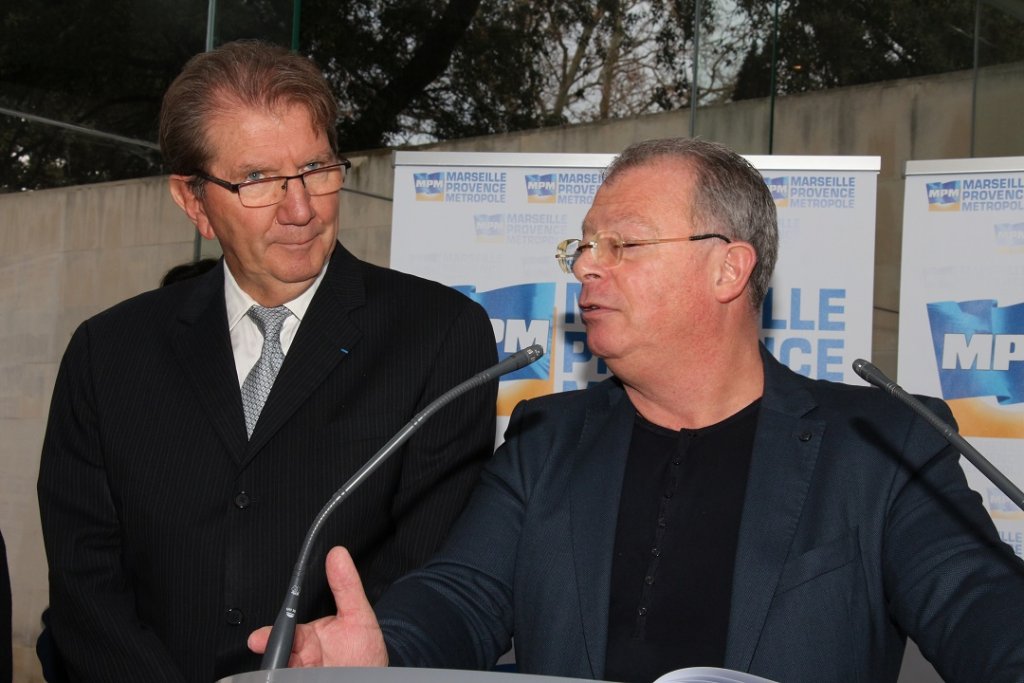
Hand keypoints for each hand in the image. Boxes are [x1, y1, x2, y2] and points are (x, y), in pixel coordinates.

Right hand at [248, 546, 389, 666]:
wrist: (372, 678)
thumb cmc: (365, 651)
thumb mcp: (358, 614)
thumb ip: (346, 586)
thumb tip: (338, 554)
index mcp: (308, 637)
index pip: (285, 629)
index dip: (270, 634)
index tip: (258, 637)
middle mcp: (300, 655)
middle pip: (277, 652)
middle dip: (271, 653)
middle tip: (268, 653)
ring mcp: (301, 671)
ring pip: (280, 668)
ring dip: (279, 667)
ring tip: (286, 667)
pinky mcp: (304, 680)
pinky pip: (287, 678)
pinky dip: (286, 676)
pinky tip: (292, 673)